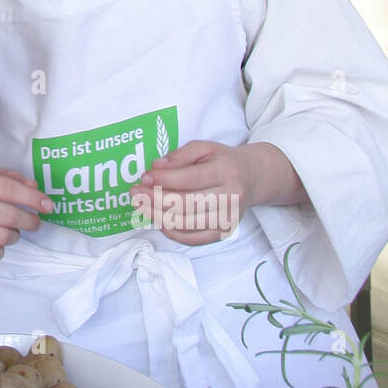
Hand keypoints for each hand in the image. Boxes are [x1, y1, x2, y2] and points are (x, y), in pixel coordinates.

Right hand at [0, 167, 52, 262]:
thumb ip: (7, 178)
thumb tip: (35, 187)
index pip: (9, 189)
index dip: (32, 198)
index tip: (48, 206)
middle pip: (9, 216)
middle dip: (29, 221)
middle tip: (35, 222)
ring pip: (3, 237)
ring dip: (14, 236)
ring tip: (11, 231)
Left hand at [130, 139, 303, 245]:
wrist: (253, 178)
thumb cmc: (223, 161)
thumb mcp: (204, 148)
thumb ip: (179, 155)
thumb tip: (156, 168)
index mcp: (226, 171)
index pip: (188, 179)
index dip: (162, 179)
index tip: (144, 177)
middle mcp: (230, 197)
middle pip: (185, 204)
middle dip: (153, 199)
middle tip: (134, 192)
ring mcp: (228, 218)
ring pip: (186, 224)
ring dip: (156, 216)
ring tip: (140, 206)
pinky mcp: (223, 232)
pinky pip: (193, 239)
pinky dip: (172, 232)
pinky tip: (157, 220)